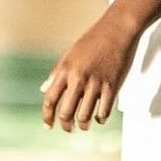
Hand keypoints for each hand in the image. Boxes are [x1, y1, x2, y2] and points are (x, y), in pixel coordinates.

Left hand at [41, 8, 140, 131]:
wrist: (116, 30)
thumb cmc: (92, 41)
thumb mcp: (69, 54)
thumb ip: (56, 73)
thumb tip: (44, 89)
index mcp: (65, 69)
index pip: (50, 98)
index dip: (47, 115)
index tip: (47, 126)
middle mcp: (77, 78)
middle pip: (66, 111)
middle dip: (65, 125)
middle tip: (68, 129)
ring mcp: (95, 83)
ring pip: (84, 115)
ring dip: (83, 125)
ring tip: (83, 125)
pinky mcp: (112, 87)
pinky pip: (103, 112)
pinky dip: (100, 119)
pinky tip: (98, 118)